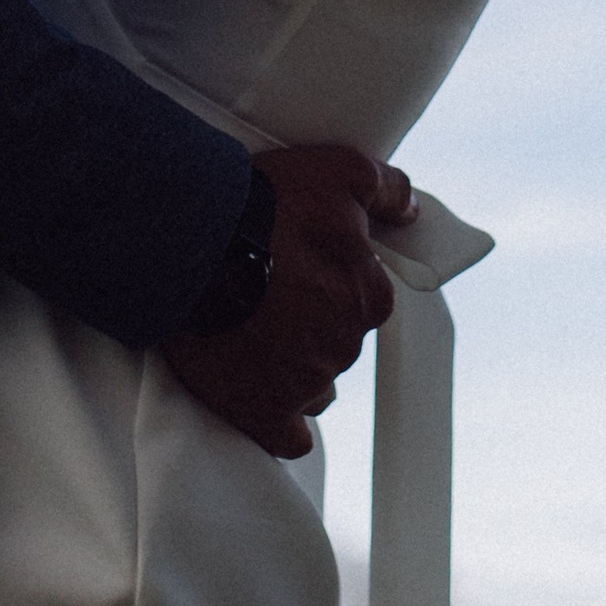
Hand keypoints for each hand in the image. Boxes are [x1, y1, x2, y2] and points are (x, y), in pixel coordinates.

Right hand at [163, 143, 414, 457]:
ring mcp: (304, 383)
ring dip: (290, 365)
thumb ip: (387, 189)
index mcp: (368, 295)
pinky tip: (261, 399)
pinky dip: (278, 420)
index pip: (362, 297)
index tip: (297, 268)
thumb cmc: (265, 204)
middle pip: (334, 340)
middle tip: (266, 294)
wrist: (195, 243)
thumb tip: (409, 213)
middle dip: (307, 321)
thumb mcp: (340, 170)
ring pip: (311, 382)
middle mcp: (344, 344)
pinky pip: (287, 434)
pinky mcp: (264, 413)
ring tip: (249, 332)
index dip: (329, 281)